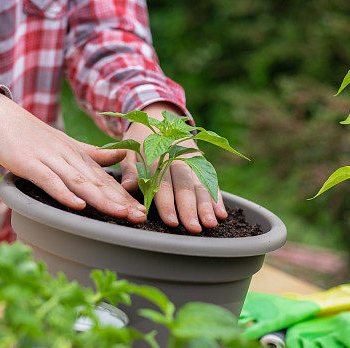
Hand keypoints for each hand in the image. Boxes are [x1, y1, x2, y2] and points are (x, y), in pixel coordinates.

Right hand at [0, 92, 146, 222]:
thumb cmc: (31, 135)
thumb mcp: (67, 144)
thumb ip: (94, 154)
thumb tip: (123, 156)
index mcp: (79, 155)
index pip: (107, 179)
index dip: (126, 195)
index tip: (143, 211)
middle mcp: (69, 157)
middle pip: (99, 182)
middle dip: (121, 201)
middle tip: (141, 217)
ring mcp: (50, 159)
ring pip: (80, 182)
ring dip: (101, 199)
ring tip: (120, 214)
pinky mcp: (29, 163)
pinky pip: (49, 180)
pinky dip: (63, 193)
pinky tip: (77, 206)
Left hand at [118, 102, 227, 232]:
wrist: (158, 116)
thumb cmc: (139, 140)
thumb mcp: (128, 150)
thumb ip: (130, 168)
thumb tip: (130, 186)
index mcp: (156, 155)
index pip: (162, 183)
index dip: (167, 203)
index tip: (171, 221)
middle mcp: (177, 157)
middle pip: (185, 185)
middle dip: (190, 208)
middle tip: (194, 229)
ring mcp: (192, 159)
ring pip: (200, 184)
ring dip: (207, 206)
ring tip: (211, 224)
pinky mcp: (202, 162)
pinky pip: (211, 181)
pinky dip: (216, 197)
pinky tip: (221, 213)